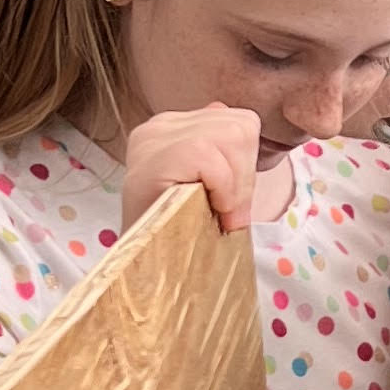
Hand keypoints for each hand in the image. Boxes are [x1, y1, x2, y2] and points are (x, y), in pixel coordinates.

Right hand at [123, 102, 261, 233]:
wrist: (142, 269)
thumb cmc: (176, 233)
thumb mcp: (207, 188)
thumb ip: (225, 156)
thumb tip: (247, 124)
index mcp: (173, 129)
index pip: (235, 120)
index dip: (246, 161)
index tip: (230, 199)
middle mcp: (159, 126)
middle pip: (241, 126)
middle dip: (247, 174)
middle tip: (228, 212)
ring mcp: (155, 138)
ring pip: (233, 136)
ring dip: (237, 184)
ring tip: (220, 212)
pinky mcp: (156, 157)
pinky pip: (211, 158)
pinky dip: (223, 190)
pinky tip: (210, 211)